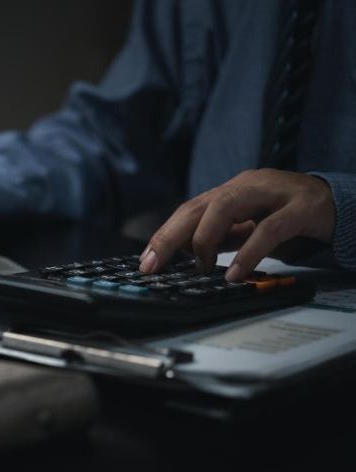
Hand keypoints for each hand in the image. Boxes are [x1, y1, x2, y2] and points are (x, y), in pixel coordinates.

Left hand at [138, 169, 335, 281]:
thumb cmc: (289, 215)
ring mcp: (274, 193)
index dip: (164, 234)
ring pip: (225, 207)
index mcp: (231, 190)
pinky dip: (248, 253)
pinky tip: (234, 274)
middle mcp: (247, 185)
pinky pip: (269, 229)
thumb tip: (185, 257)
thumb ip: (222, 238)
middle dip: (170, 237)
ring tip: (199, 268)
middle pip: (197, 206)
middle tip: (154, 265)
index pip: (188, 209)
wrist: (340, 204)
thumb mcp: (249, 228)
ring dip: (204, 240)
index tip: (146, 260)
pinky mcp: (301, 208)